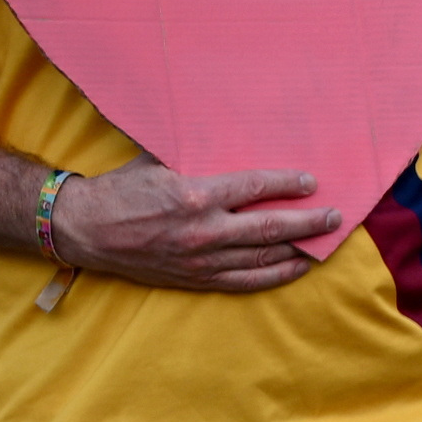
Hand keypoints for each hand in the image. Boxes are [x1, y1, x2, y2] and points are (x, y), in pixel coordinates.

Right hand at [43, 160, 337, 294]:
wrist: (85, 229)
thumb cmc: (122, 189)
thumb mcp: (157, 162)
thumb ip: (196, 156)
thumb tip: (231, 140)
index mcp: (194, 196)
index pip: (255, 189)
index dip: (288, 185)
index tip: (312, 182)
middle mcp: (203, 232)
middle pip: (271, 228)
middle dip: (309, 222)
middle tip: (335, 216)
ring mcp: (202, 260)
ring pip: (265, 257)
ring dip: (301, 250)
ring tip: (326, 240)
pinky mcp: (198, 279)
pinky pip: (248, 281)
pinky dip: (278, 275)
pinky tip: (298, 267)